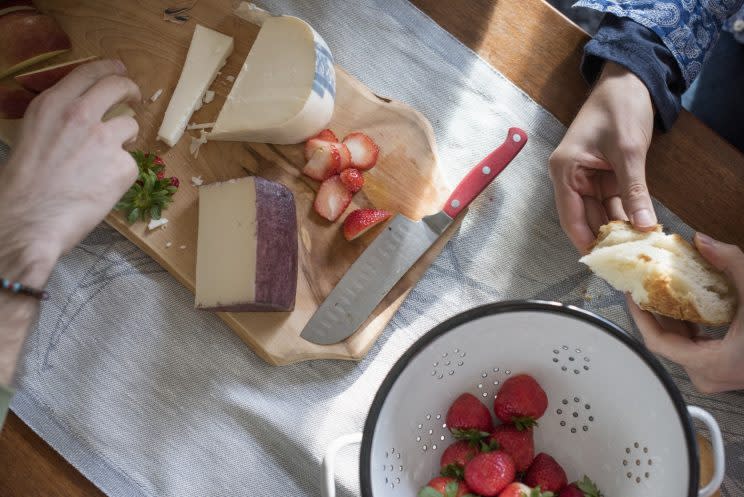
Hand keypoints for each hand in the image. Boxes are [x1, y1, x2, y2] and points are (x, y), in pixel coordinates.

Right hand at [0, 59, 139, 284]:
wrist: (29, 221)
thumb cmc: (24, 186)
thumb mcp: (32, 136)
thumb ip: (59, 121)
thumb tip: (82, 119)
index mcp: (52, 105)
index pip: (88, 72)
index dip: (108, 69)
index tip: (119, 71)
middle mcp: (80, 115)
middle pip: (118, 86)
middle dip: (130, 89)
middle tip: (134, 98)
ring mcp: (105, 139)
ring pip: (131, 127)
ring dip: (125, 140)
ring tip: (106, 162)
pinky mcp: (123, 166)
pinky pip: (131, 164)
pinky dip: (122, 175)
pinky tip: (101, 188)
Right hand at [549, 62, 656, 252]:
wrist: (629, 79)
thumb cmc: (619, 107)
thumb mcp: (628, 151)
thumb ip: (634, 190)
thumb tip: (644, 225)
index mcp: (565, 170)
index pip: (570, 216)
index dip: (584, 240)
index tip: (602, 261)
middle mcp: (571, 177)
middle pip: (585, 217)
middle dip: (605, 238)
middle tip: (626, 260)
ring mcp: (587, 177)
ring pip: (600, 212)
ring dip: (617, 227)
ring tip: (636, 248)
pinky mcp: (603, 175)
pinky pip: (612, 201)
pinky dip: (625, 213)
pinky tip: (640, 228)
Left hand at [630, 233, 743, 392]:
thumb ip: (732, 264)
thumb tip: (702, 240)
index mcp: (709, 364)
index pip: (656, 343)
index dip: (638, 317)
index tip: (630, 295)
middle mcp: (709, 376)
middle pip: (666, 343)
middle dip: (654, 313)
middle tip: (643, 287)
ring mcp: (718, 376)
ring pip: (682, 346)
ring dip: (672, 318)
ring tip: (661, 291)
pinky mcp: (726, 369)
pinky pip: (697, 347)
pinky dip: (690, 326)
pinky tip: (689, 306)